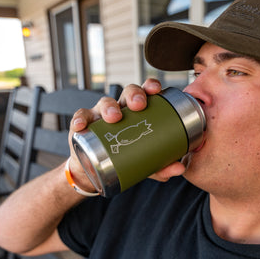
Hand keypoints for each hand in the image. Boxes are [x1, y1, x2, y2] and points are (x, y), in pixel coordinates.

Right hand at [68, 79, 185, 189]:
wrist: (95, 172)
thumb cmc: (124, 158)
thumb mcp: (144, 163)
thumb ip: (160, 164)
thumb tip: (179, 168)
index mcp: (138, 112)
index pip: (145, 92)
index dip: (150, 86)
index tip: (156, 90)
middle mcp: (120, 108)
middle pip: (127, 92)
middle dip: (134, 94)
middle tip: (139, 105)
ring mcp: (100, 115)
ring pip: (104, 102)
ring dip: (109, 107)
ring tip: (114, 117)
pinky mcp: (83, 125)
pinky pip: (80, 117)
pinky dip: (80, 120)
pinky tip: (80, 126)